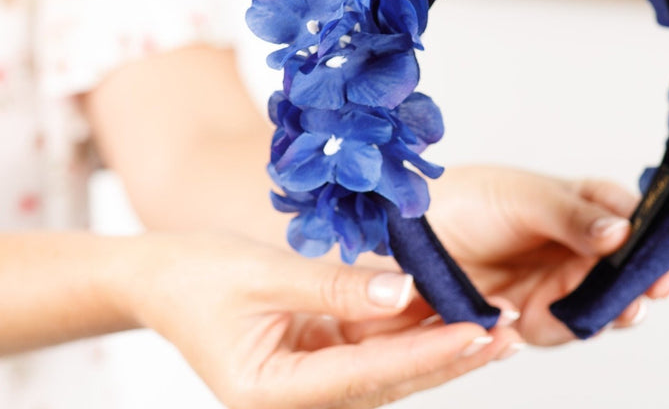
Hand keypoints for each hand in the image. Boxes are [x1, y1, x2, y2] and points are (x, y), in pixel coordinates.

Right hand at [113, 231, 522, 408]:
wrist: (160, 280)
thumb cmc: (198, 276)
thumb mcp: (265, 273)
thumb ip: (337, 287)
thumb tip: (407, 291)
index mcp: (271, 392)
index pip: (366, 375)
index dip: (426, 354)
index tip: (476, 332)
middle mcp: (296, 401)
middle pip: (389, 382)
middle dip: (450, 356)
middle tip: (507, 331)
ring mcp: (309, 386)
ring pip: (390, 370)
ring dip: (439, 346)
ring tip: (496, 322)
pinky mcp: (318, 364)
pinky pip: (375, 351)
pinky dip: (412, 333)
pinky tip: (451, 313)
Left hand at [425, 166, 668, 345]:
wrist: (408, 235)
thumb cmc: (465, 199)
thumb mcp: (522, 197)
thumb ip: (571, 216)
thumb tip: (623, 230)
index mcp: (580, 205)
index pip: (627, 217)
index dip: (651, 233)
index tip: (666, 247)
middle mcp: (576, 248)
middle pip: (623, 269)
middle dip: (641, 280)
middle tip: (654, 286)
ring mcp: (557, 285)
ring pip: (600, 304)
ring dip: (614, 309)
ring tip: (624, 308)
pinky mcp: (532, 318)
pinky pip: (560, 329)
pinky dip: (567, 328)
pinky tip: (567, 320)